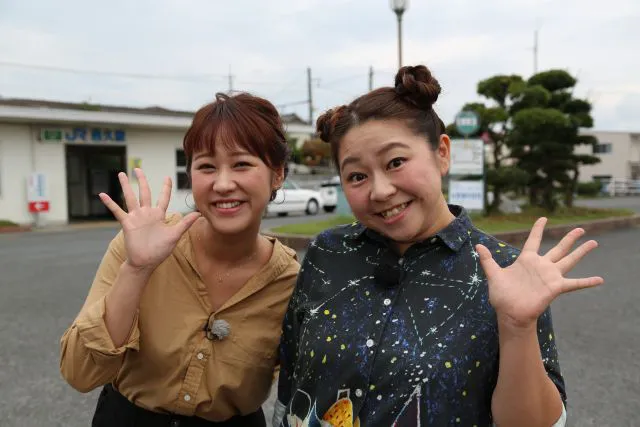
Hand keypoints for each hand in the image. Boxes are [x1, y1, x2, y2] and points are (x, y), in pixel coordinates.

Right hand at [99, 168, 200, 271]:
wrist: (146, 262)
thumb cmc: (160, 250)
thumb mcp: (174, 235)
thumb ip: (185, 223)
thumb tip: (198, 213)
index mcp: (159, 215)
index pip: (163, 198)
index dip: (166, 188)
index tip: (167, 177)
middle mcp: (147, 213)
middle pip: (144, 192)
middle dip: (142, 180)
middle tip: (138, 169)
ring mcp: (136, 217)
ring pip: (130, 197)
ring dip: (126, 186)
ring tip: (121, 174)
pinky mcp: (127, 223)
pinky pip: (117, 211)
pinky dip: (110, 203)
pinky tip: (102, 194)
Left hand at [476, 217, 602, 328]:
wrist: (509, 313)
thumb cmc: (502, 296)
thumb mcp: (494, 275)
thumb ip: (488, 260)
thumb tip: (478, 246)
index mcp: (526, 260)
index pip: (533, 240)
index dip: (538, 229)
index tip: (543, 218)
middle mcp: (541, 266)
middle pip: (558, 248)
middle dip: (569, 238)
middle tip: (581, 228)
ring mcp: (549, 276)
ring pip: (569, 260)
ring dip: (581, 252)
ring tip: (594, 242)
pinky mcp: (555, 288)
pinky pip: (574, 284)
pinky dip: (587, 282)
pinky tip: (600, 279)